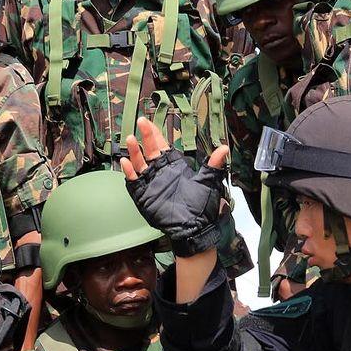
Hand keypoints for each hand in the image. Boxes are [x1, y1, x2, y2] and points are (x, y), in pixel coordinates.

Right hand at [118, 117, 229, 254]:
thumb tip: (224, 148)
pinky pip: (134, 183)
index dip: (156, 134)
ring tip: (131, 139)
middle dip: (145, 137)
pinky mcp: (144, 196)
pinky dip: (129, 173)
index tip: (150, 122)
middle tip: (141, 122)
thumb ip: (213, 165)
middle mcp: (161, 173)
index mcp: (175, 167)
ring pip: (140, 164)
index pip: (163, 146)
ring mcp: (151, 184)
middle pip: (150, 151)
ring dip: (134, 152)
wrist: (194, 228)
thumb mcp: (208, 183)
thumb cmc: (201, 206)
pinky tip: (125, 162)